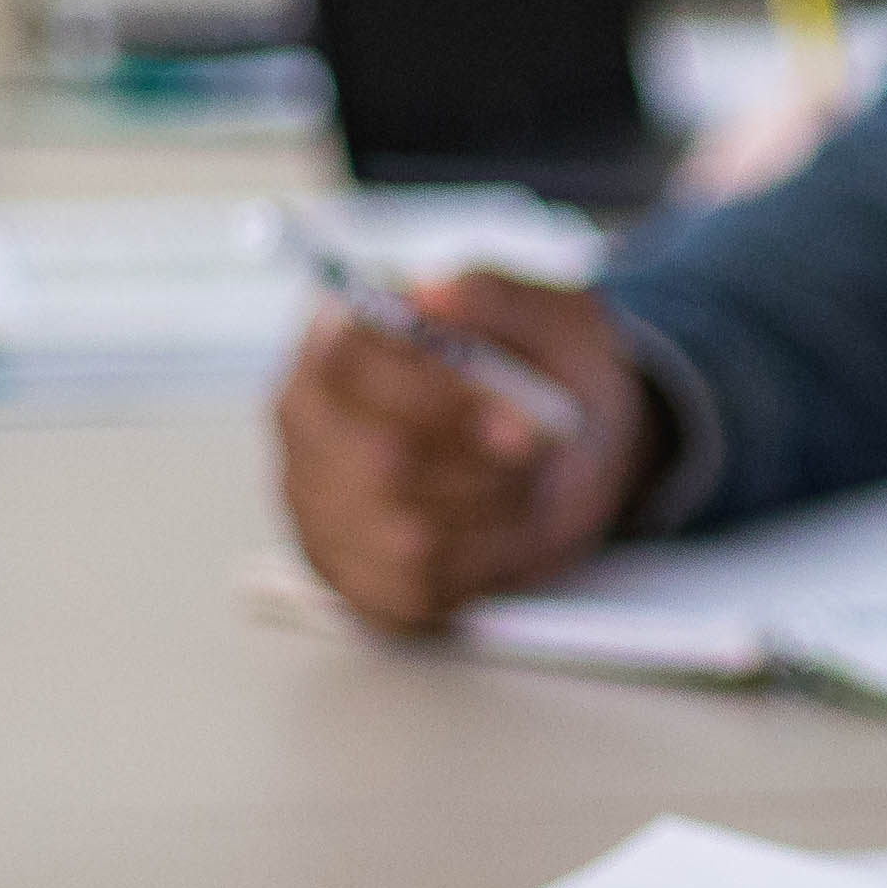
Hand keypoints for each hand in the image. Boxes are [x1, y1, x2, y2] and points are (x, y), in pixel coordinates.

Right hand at [269, 275, 650, 626]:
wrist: (576, 442)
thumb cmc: (544, 371)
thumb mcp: (543, 315)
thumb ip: (491, 297)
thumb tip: (433, 296)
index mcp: (335, 346)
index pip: (351, 370)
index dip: (441, 400)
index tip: (516, 419)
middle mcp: (310, 427)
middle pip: (378, 463)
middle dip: (478, 465)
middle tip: (530, 452)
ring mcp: (320, 506)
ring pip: (404, 535)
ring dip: (489, 513)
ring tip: (522, 482)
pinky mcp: (354, 575)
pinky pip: (415, 592)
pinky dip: (480, 566)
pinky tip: (500, 527)